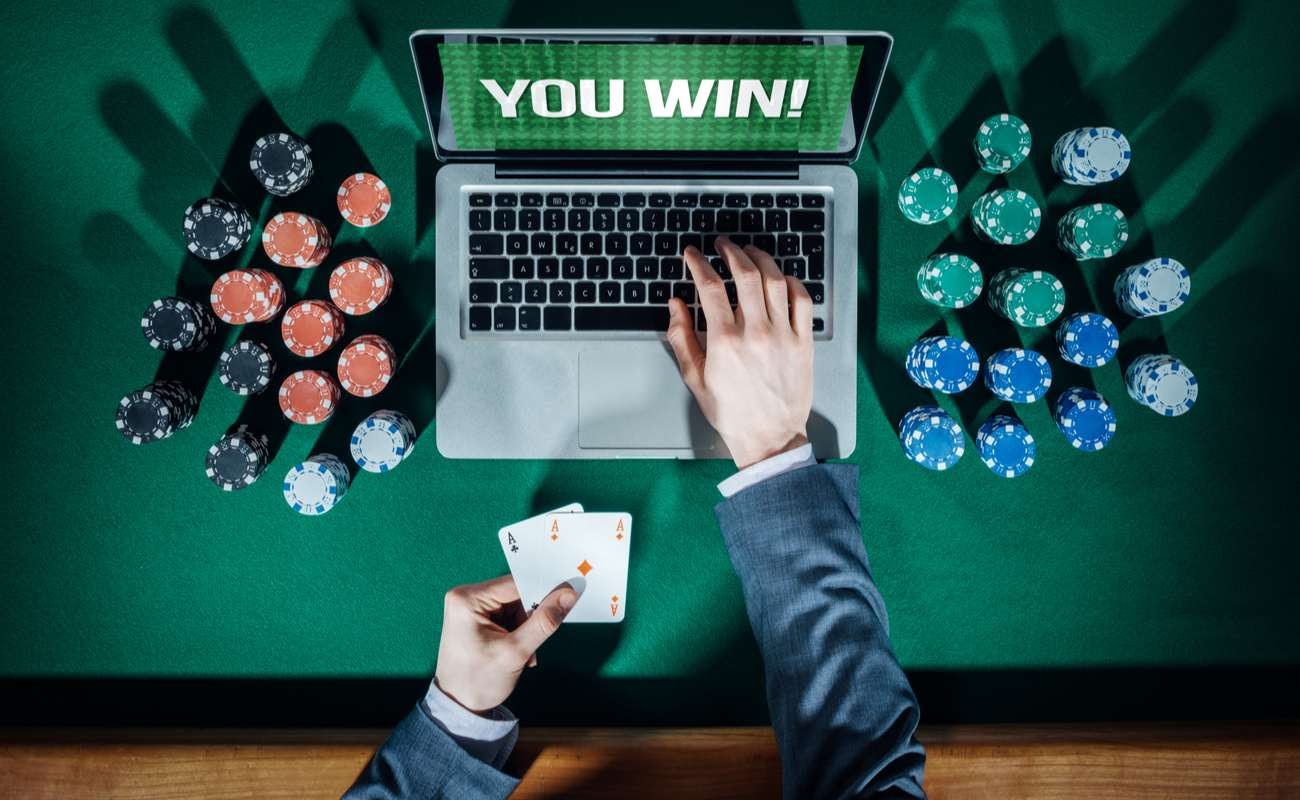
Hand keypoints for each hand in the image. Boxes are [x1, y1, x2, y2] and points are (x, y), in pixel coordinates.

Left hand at [434, 575, 578, 712]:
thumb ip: (544, 621)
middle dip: (530, 618)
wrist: (457, 708)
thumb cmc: (478, 682)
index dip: (542, 592)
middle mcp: (465, 597)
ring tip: (523, 655)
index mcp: (467, 599)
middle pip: (515, 594)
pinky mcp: (474, 619)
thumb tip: (569, 594)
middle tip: (534, 643)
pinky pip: (505, 616)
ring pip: (513, 606)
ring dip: (525, 628)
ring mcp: (468, 608)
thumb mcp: (515, 652)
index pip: (516, 584)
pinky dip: (516, 632)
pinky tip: (516, 652)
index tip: (566, 601)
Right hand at [666, 236, 813, 468]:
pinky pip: (802, 300)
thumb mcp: (695, 378)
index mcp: (724, 341)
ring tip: (749, 252)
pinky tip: (780, 277)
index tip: (692, 254)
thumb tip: (675, 304)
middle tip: (722, 245)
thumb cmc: (731, 412)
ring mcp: (783, 335)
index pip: (709, 286)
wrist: (768, 437)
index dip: (698, 263)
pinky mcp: (803, 342)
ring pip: (774, 281)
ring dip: (760, 259)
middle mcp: (755, 333)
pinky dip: (791, 282)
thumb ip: (681, 338)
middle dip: (730, 251)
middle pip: (745, 274)